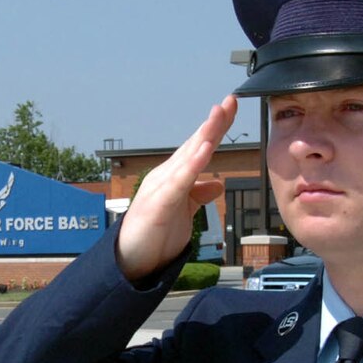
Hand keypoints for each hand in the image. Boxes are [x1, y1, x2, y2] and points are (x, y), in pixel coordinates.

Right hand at [116, 95, 236, 280]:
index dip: (216, 127)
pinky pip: (179, 182)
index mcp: (175, 177)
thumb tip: (218, 183)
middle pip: (194, 145)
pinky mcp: (158, 205)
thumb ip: (198, 194)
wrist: (129, 260)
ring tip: (218, 116)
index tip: (232, 107)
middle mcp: (167, 176)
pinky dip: (192, 165)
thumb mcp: (184, 212)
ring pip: (187, 158)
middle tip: (230, 101)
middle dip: (213, 123)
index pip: (198, 147)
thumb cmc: (154, 235)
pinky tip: (204, 150)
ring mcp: (161, 188)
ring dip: (204, 136)